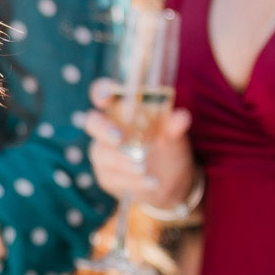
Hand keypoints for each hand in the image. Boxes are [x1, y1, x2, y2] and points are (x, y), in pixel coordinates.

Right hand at [78, 80, 195, 207]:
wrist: (172, 183)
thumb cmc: (168, 150)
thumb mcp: (175, 138)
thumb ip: (175, 127)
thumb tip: (182, 116)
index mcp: (121, 111)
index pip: (102, 94)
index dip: (101, 91)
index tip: (108, 96)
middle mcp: (108, 129)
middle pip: (92, 123)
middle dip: (104, 130)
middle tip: (119, 138)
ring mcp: (104, 153)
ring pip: (101, 154)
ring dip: (122, 161)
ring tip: (144, 169)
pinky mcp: (107, 176)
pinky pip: (112, 178)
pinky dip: (132, 181)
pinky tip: (151, 182)